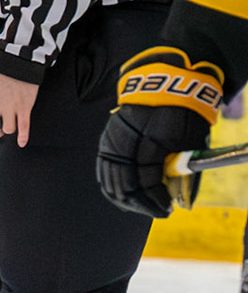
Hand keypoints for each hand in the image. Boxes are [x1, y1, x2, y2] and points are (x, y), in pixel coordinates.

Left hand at [0, 69, 39, 146]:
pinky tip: (22, 143)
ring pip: (8, 130)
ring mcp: (9, 109)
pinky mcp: (23, 108)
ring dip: (9, 129)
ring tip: (11, 125)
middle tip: (0, 128)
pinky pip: (23, 127)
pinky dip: (23, 137)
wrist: (17, 64)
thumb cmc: (0, 75)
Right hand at [97, 46, 224, 216]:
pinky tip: (122, 194)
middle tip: (157, 211)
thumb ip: (180, 169)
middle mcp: (123, 141)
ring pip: (108, 179)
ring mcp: (111, 140)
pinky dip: (110, 184)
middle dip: (140, 203)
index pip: (145, 181)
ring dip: (124, 197)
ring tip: (140, 205)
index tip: (167, 209)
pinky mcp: (107, 139)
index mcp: (146, 141)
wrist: (168, 82)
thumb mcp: (188, 141)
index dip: (155, 199)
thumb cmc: (184, 111)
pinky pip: (103, 168)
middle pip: (123, 184)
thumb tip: (175, 198)